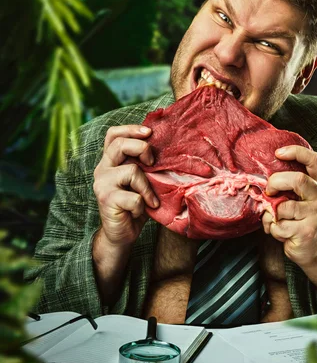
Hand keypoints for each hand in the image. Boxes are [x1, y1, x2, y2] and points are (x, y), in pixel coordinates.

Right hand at [93, 124, 158, 248]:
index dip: (131, 129)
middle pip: (120, 144)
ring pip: (131, 170)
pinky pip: (134, 196)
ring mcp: (102, 183)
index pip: (113, 134)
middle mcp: (102, 168)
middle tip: (153, 163)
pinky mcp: (106, 199)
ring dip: (147, 187)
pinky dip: (143, 205)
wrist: (122, 234)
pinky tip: (139, 212)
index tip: (149, 132)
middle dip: (142, 149)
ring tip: (149, 200)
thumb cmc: (136, 205)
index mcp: (110, 161)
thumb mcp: (142, 181)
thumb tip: (169, 148)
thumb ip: (145, 165)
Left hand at [262, 146, 316, 268]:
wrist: (315, 249)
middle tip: (269, 191)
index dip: (296, 152)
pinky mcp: (307, 232)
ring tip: (275, 218)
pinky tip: (280, 231)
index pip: (314, 160)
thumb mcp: (306, 197)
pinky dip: (272, 228)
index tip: (278, 153)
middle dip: (275, 182)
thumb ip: (294, 184)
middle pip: (298, 180)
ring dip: (271, 213)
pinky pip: (279, 225)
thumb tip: (267, 171)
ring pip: (283, 207)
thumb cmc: (304, 218)